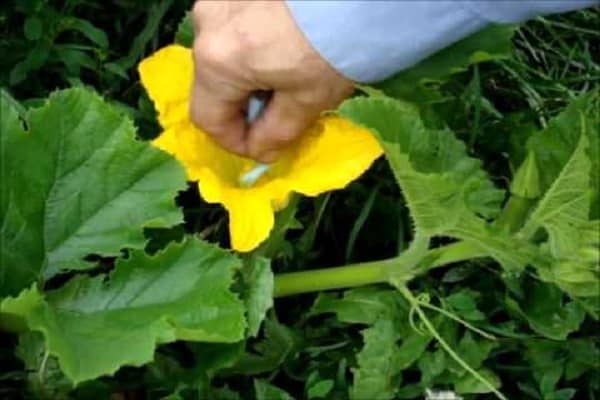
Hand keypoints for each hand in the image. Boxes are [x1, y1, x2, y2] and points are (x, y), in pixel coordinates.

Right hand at [190, 0, 353, 161]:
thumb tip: (261, 150)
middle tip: (280, 112)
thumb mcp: (308, 100)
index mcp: (218, 61)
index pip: (207, 117)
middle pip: (213, 82)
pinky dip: (253, 45)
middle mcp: (207, 26)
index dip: (234, 141)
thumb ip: (276, 132)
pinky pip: (234, 26)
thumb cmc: (333, 47)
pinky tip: (284, 45)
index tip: (262, 147)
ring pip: (223, 53)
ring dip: (247, 74)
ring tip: (285, 75)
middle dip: (243, 106)